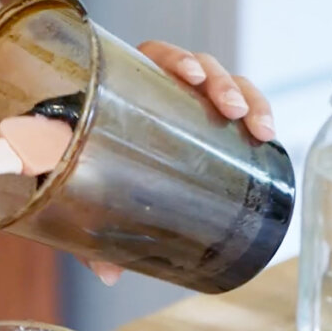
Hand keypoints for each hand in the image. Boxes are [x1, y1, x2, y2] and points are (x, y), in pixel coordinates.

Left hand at [83, 41, 275, 285]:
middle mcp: (158, 88)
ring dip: (247, 98)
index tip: (187, 77)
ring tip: (259, 127)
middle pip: (199, 67)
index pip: (154, 55)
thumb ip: (82, 229)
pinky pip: (234, 110)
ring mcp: (184, 103)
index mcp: (123, 85)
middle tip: (230, 110)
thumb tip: (109, 275)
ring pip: (226, 85)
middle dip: (222, 82)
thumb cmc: (70, 171)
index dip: (175, 59)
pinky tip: (267, 136)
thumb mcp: (73, 195)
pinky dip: (255, 115)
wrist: (63, 174)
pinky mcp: (202, 124)